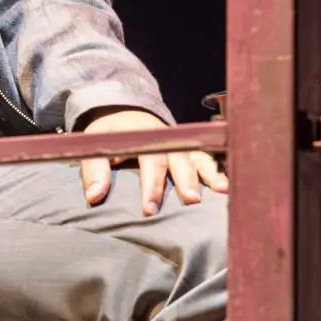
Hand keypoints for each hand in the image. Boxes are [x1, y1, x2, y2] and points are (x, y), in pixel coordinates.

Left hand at [78, 107, 226, 216]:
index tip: (150, 210)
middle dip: (185, 180)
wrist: (125, 111)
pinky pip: (206, 159)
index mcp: (143, 136)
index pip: (150, 159)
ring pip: (196, 157)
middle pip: (178, 159)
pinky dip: (216, 170)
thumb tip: (94, 196)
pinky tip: (226, 187)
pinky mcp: (188, 150)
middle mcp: (166, 139)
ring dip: (208, 173)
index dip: (151, 185)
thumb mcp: (96, 144)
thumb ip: (95, 170)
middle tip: (190, 200)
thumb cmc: (111, 133)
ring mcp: (179, 144)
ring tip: (220, 190)